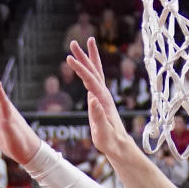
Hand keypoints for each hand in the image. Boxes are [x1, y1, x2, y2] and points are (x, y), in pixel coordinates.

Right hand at [66, 38, 131, 157]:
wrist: (119, 145)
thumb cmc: (110, 141)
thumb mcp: (103, 132)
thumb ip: (98, 116)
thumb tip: (92, 98)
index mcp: (103, 100)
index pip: (90, 80)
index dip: (80, 68)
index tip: (69, 58)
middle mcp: (104, 95)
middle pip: (94, 71)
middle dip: (84, 56)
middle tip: (73, 43)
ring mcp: (102, 96)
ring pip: (95, 73)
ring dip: (87, 59)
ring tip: (81, 46)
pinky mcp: (100, 100)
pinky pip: (93, 81)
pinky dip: (88, 71)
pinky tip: (84, 68)